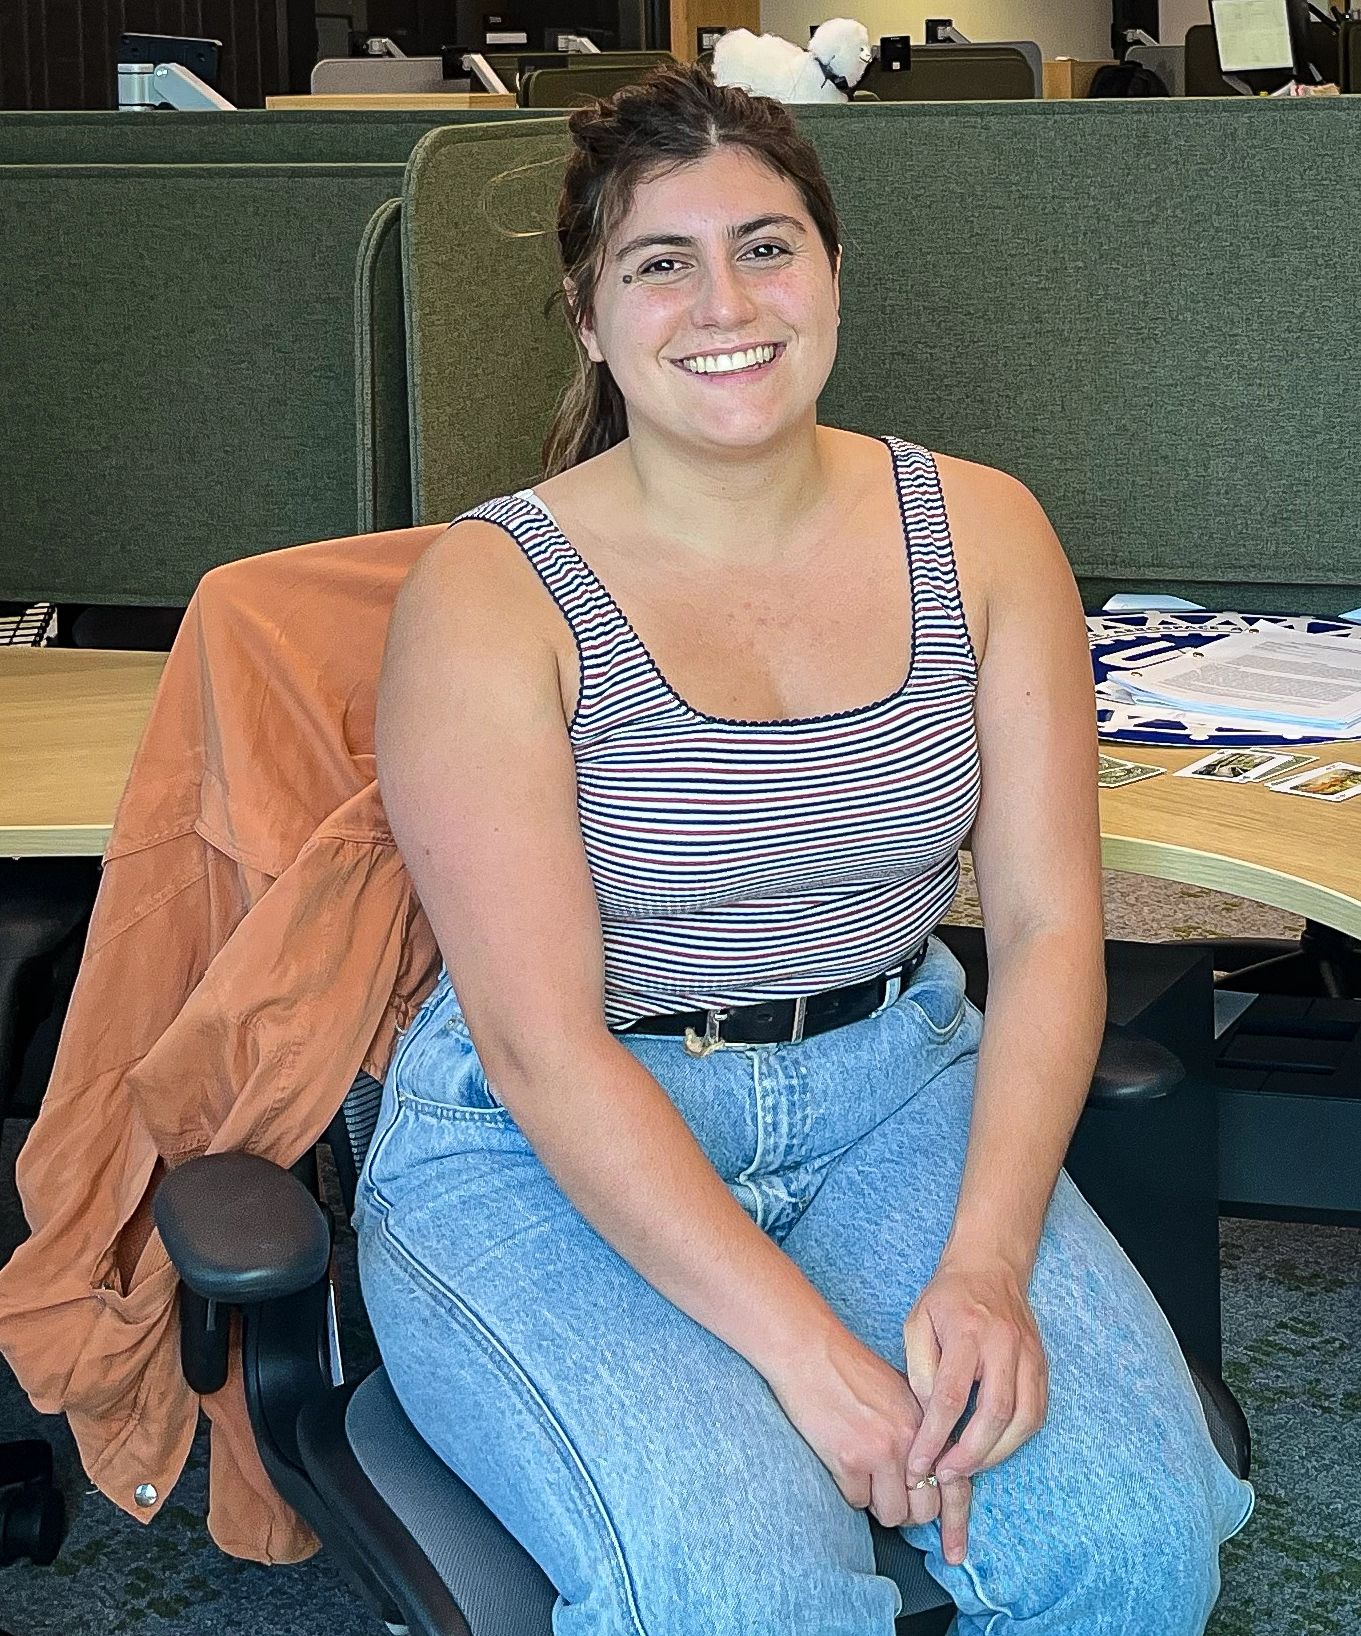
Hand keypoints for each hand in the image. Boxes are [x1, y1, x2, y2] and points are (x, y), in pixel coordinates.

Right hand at [764, 1327, 971, 1533]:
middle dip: (906, 1512)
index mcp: (926, 1420)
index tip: (954, 1553)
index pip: (955, 1483)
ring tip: (861, 1474)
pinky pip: (856, 1502)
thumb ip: (917, 1430)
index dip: (956, 1524)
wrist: (808, 1350)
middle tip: (888, 1495)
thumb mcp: (898, 1392)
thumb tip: (925, 1475)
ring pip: (890, 1514)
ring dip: (875, 1503)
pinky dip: (848, 1490)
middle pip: (923, 1510)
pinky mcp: (849, 1460)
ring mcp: (881, 1451)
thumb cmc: (848, 1368)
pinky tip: (839, 1460)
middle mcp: (911, 1439)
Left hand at [901, 1252, 1047, 1563]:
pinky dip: (1017, 1439)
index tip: (918, 1464)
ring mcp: (1029, 1355)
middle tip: (945, 1474)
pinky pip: (1037, 1413)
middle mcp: (1004, 1344)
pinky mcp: (1042, 1365)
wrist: (990, 1266)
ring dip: (996, 1454)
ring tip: (967, 1468)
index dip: (934, 1437)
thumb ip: (920, 1369)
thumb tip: (930, 1419)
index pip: (951, 1396)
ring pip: (1024, 1419)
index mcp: (967, 1331)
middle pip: (995, 1413)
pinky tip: (993, 1449)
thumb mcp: (918, 1322)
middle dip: (969, 1454)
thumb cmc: (947, 1298)